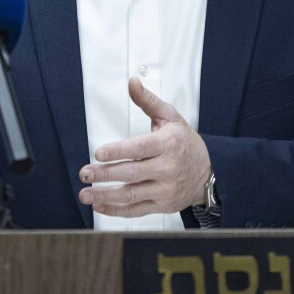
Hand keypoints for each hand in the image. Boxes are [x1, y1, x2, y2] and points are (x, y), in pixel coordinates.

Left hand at [78, 77, 211, 217]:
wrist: (209, 172)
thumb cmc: (185, 142)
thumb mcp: (171, 117)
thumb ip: (148, 100)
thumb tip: (132, 82)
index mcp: (168, 144)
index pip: (140, 149)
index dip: (118, 151)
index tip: (98, 153)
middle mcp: (168, 168)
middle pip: (132, 173)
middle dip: (105, 174)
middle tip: (85, 173)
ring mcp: (165, 189)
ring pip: (132, 195)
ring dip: (106, 196)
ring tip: (85, 194)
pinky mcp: (163, 206)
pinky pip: (136, 211)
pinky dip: (116, 211)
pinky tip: (99, 206)